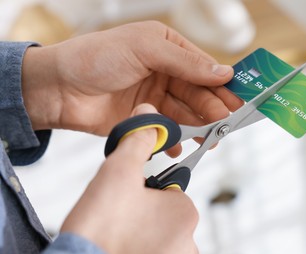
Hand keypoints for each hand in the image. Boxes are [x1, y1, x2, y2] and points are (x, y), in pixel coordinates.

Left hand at [21, 21, 242, 152]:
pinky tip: (179, 147)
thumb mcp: (144, 49)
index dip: (222, 85)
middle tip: (224, 124)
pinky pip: (168, 130)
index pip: (203, 68)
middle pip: (197, 93)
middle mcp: (164, 72)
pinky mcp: (144, 119)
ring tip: (209, 141)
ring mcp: (154, 97)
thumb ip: (185, 63)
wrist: (59, 88)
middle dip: (212, 109)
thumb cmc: (98, 58)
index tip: (238, 102)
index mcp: (167, 48)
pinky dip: (175, 140)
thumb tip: (224, 73)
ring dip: (198, 127)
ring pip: (186, 114)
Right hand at [60, 103, 198, 253]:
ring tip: (116, 236)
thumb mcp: (118, 173)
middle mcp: (189, 241)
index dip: (141, 188)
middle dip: (141, 210)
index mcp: (185, 211)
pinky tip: (119, 250)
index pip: (167, 187)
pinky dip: (139, 252)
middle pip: (161, 212)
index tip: (123, 199)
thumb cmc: (99, 230)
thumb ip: (137, 142)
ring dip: (139, 232)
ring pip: (156, 235)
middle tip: (116, 217)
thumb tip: (149, 116)